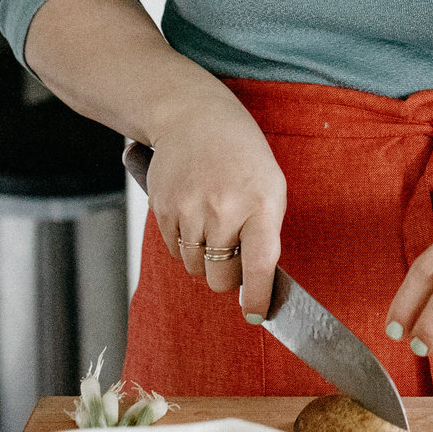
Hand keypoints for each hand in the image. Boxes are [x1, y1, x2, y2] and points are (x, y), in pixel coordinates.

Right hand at [143, 96, 286, 318]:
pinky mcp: (163, 209)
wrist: (193, 117)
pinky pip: (174, 251)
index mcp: (261, 204)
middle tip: (233, 254)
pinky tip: (193, 214)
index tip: (257, 315)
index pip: (259, 264)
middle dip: (228, 278)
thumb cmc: (241, 156)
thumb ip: (266, 233)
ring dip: (204, 259)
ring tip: (212, 224)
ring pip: (195, 268)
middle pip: (221, 278)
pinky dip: (184, 244)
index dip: (258, 297)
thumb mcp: (269, 186)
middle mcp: (224, 209)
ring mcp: (190, 210)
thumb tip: (255, 284)